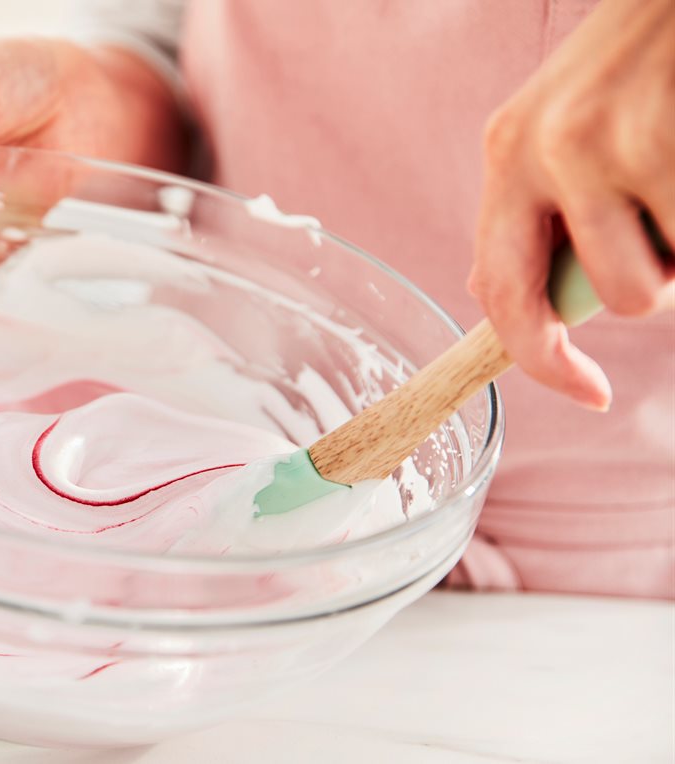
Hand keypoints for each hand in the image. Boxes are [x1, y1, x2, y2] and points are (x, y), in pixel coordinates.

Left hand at [469, 0, 674, 409]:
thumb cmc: (645, 60)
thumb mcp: (564, 123)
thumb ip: (542, 209)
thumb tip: (513, 300)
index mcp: (509, 153)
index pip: (501, 291)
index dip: (542, 360)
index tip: (588, 392)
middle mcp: (544, 150)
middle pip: (606, 300)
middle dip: (660, 284)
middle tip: (671, 220)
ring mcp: (607, 145)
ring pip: (660, 281)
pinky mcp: (664, 144)